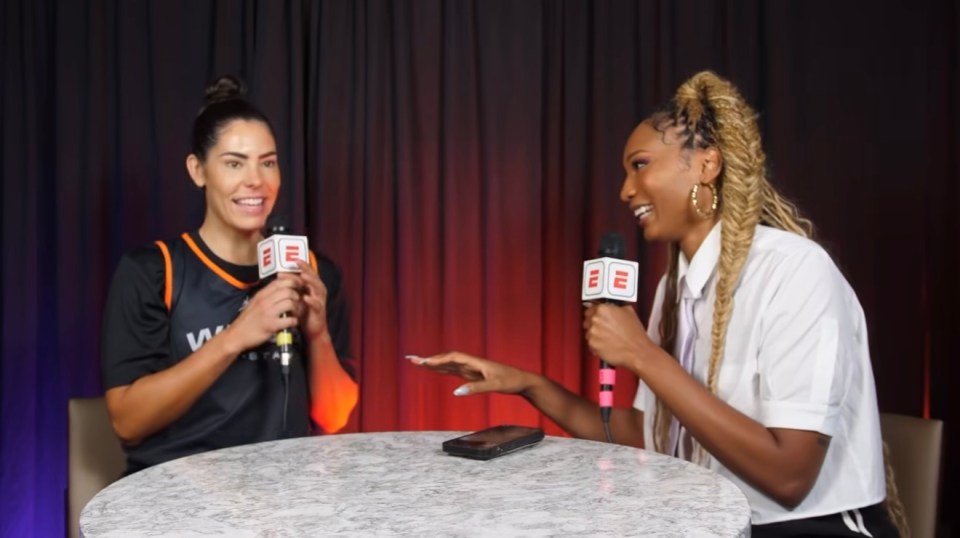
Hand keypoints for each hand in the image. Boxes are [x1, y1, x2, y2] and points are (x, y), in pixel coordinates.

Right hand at [224, 276, 301, 353]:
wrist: (236, 335)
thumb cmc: (247, 319)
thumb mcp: (255, 302)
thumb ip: (267, 295)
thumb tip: (282, 287)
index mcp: (261, 294)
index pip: (280, 281)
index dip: (293, 283)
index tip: (298, 288)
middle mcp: (264, 301)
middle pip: (288, 290)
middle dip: (297, 296)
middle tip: (298, 303)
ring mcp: (267, 312)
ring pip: (290, 303)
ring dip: (297, 308)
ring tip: (296, 313)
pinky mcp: (271, 325)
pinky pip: (289, 320)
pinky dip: (294, 321)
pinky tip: (292, 323)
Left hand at [291, 260, 328, 340]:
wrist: (312, 329)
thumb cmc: (304, 311)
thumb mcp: (297, 297)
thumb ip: (292, 287)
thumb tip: (279, 275)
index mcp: (312, 286)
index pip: (307, 273)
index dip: (301, 266)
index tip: (292, 260)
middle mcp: (318, 291)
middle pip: (313, 277)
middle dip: (305, 269)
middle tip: (298, 262)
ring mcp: (320, 300)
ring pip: (317, 287)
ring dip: (310, 281)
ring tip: (303, 276)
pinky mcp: (319, 311)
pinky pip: (316, 304)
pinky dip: (312, 300)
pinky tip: (306, 297)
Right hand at [406, 351, 535, 395]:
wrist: (523, 381)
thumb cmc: (511, 381)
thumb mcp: (494, 386)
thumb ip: (476, 389)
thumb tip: (456, 392)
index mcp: (476, 362)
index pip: (453, 358)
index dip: (437, 359)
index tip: (423, 362)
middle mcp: (472, 363)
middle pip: (447, 358)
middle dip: (429, 359)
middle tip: (411, 359)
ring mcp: (472, 368)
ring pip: (449, 364)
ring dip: (434, 363)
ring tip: (418, 362)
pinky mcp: (474, 375)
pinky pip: (454, 370)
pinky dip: (443, 369)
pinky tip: (436, 369)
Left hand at [583, 303, 653, 370]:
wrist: (637, 350)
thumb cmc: (634, 332)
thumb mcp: (628, 311)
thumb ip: (615, 307)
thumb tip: (610, 307)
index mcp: (602, 309)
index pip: (589, 309)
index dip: (594, 314)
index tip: (598, 318)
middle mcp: (594, 320)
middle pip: (587, 321)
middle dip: (593, 324)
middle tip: (604, 329)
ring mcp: (592, 333)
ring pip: (588, 333)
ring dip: (595, 335)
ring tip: (607, 338)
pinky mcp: (592, 345)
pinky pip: (591, 344)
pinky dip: (596, 344)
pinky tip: (606, 345)